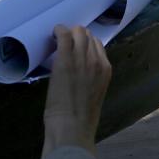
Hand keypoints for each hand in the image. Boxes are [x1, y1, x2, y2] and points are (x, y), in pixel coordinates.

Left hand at [41, 25, 111, 157]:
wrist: (72, 127)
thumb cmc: (81, 119)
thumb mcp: (94, 94)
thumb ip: (90, 79)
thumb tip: (79, 72)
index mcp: (106, 70)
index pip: (97, 44)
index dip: (85, 44)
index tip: (74, 48)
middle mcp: (96, 61)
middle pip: (88, 35)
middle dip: (76, 36)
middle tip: (64, 44)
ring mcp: (82, 58)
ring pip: (77, 31)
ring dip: (67, 33)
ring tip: (57, 40)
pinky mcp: (65, 59)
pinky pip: (63, 34)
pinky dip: (58, 31)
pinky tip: (53, 35)